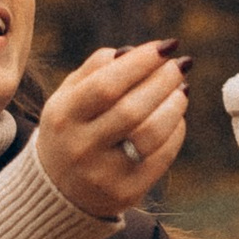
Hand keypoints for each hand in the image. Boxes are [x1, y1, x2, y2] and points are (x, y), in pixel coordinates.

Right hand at [35, 40, 188, 218]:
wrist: (57, 191)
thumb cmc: (71, 129)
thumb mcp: (68, 96)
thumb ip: (96, 68)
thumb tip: (135, 52)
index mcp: (63, 117)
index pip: (106, 85)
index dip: (141, 62)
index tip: (167, 46)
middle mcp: (81, 147)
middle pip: (132, 109)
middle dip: (163, 81)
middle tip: (181, 64)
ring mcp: (103, 174)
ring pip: (151, 134)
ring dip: (174, 105)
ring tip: (181, 89)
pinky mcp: (126, 192)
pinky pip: (162, 157)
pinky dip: (175, 131)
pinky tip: (175, 117)